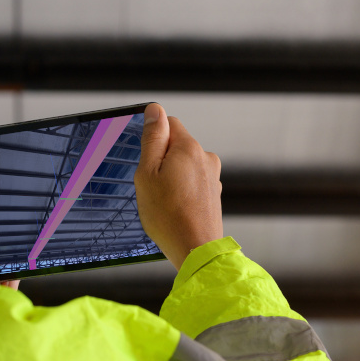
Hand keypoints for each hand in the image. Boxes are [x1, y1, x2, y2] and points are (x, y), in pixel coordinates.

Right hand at [136, 103, 223, 269]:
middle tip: (152, 185)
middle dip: (161, 161)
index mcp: (189, 148)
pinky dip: (181, 192)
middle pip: (176, 146)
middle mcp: (206, 158)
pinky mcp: (214, 194)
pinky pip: (191, 183)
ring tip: (164, 201)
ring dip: (171, 178)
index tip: (146, 159)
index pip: (169, 123)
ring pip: (183, 166)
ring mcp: (213, 177)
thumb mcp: (147, 173)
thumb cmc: (168, 216)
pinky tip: (174, 209)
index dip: (153, 139)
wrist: (195, 250)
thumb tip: (154, 110)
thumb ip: (153, 138)